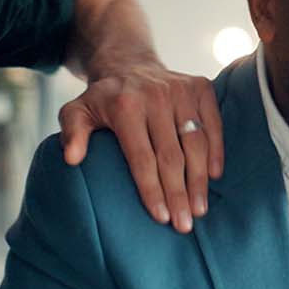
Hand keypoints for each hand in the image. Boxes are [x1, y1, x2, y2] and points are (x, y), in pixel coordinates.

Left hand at [57, 65, 222, 231]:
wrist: (130, 64)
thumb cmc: (104, 100)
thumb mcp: (77, 111)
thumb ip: (72, 133)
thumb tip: (72, 159)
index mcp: (125, 105)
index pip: (142, 157)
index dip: (152, 189)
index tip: (161, 218)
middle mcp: (156, 96)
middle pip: (171, 155)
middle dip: (178, 194)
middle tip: (184, 225)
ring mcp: (181, 90)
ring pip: (196, 143)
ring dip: (199, 180)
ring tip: (199, 209)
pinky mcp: (201, 87)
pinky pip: (214, 125)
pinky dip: (216, 151)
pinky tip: (213, 177)